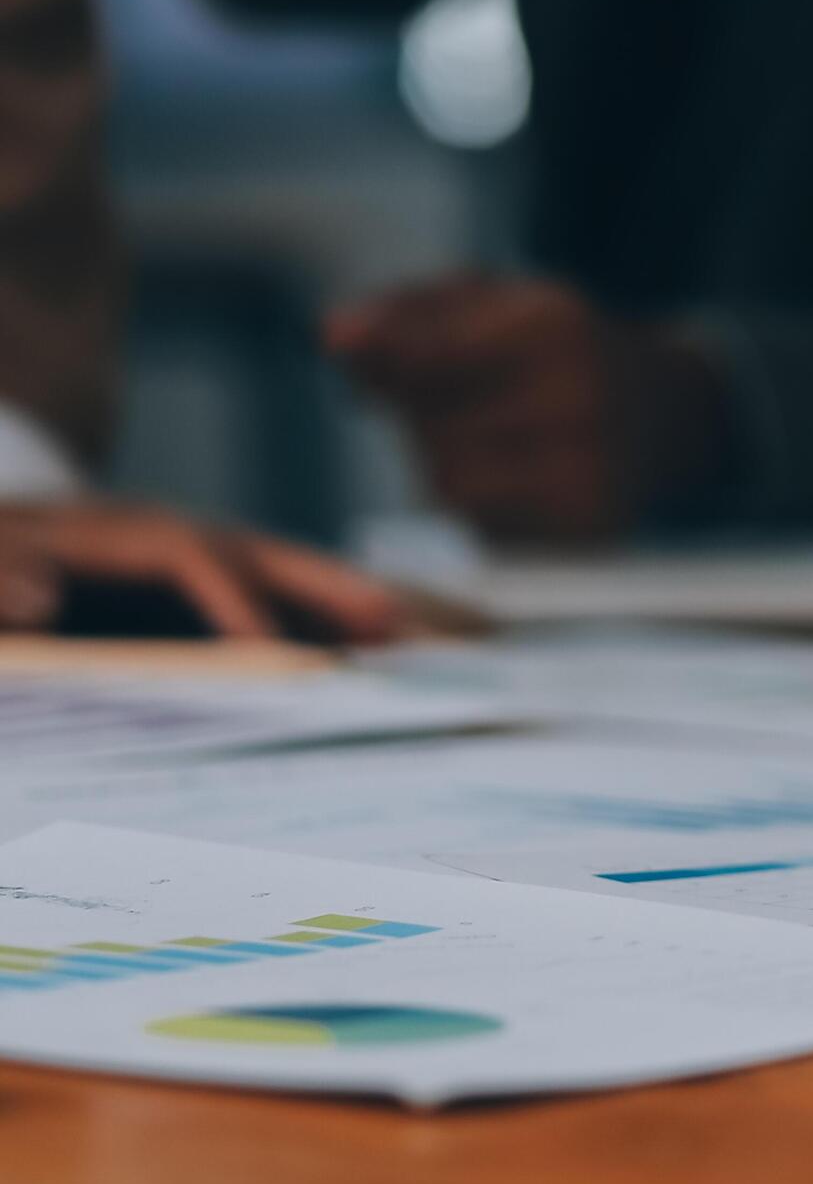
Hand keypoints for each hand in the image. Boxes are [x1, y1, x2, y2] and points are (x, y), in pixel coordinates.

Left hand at [0, 502, 402, 643]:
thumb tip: (32, 595)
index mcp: (112, 529)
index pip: (191, 555)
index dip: (232, 600)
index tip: (269, 653)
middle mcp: (163, 533)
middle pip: (260, 554)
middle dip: (328, 587)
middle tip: (396, 623)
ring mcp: (180, 558)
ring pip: (273, 575)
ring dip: (338, 603)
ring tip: (404, 641)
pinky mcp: (181, 587)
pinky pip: (257, 600)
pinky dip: (310, 620)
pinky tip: (353, 654)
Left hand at [327, 274, 728, 544]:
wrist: (662, 407)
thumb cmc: (550, 349)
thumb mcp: (488, 303)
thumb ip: (404, 312)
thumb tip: (332, 337)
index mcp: (552, 322)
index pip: (421, 357)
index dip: (390, 366)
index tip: (390, 364)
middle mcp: (579, 392)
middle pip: (428, 422)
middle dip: (426, 414)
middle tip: (467, 398)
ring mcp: (589, 462)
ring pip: (448, 480)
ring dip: (448, 463)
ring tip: (491, 438)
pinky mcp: (587, 522)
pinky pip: (483, 526)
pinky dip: (480, 504)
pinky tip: (514, 477)